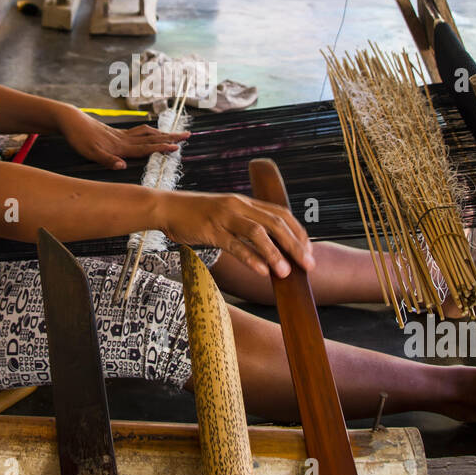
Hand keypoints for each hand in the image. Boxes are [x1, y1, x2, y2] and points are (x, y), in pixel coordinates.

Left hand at [57, 107, 189, 169]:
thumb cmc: (80, 138)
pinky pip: (138, 132)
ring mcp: (121, 135)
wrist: (71, 120)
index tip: (177, 147)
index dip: (161, 148)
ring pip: (146, 133)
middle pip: (151, 138)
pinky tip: (151, 133)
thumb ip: (107, 160)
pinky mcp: (116, 132)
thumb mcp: (90, 153)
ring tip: (174, 134)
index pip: (145, 148)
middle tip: (187, 135)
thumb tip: (123, 166)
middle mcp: (124, 139)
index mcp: (121, 146)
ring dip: (161, 134)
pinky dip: (149, 132)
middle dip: (170, 137)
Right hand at [155, 190, 314, 278]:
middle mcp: (238, 206)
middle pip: (275, 223)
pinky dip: (250, 258)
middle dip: (294, 245)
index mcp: (245, 202)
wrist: (167, 207)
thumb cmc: (196, 214)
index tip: (308, 250)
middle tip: (307, 265)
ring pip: (257, 233)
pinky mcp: (210, 230)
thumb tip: (268, 245)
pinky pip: (234, 245)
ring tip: (285, 272)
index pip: (280, 213)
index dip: (297, 232)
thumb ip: (245, 224)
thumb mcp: (226, 213)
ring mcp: (225, 217)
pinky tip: (261, 271)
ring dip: (274, 253)